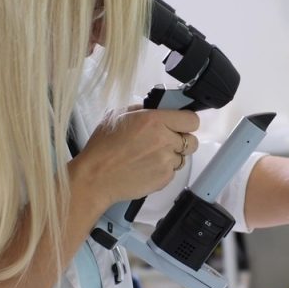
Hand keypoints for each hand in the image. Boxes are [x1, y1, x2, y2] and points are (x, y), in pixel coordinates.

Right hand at [71, 106, 199, 208]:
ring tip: (150, 156)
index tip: (180, 123)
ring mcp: (166, 161)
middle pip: (192, 141)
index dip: (186, 122)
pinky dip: (163, 170)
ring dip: (171, 156)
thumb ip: (142, 110)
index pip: (192, 119)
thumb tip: (155, 109)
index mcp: (155, 120)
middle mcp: (164, 140)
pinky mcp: (164, 178)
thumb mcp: (118, 116)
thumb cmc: (103, 148)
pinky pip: (173, 172)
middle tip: (165, 141)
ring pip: (183, 157)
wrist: (96, 177)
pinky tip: (146, 167)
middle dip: (181, 140)